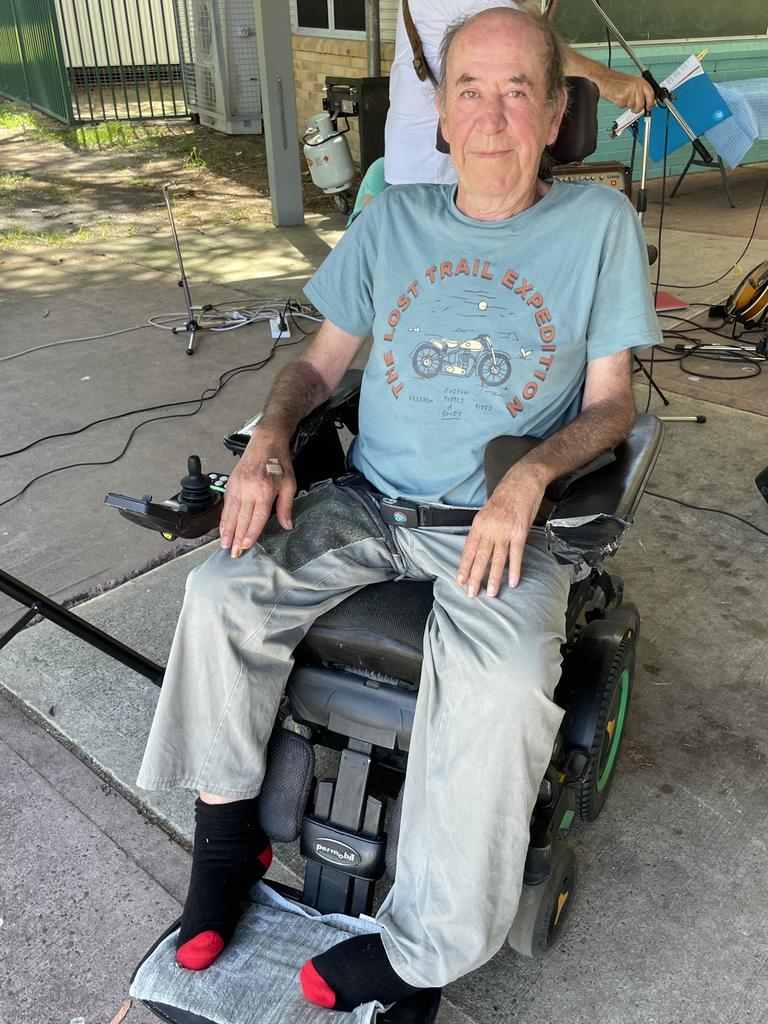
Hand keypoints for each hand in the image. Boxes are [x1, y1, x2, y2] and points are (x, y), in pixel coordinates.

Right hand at [219, 432, 295, 556]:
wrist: (266, 443)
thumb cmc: (279, 463)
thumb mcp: (290, 484)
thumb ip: (286, 507)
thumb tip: (287, 526)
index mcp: (264, 490)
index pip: (257, 517)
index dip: (251, 533)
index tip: (246, 546)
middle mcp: (249, 489)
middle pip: (241, 518)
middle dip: (236, 538)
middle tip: (233, 553)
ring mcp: (238, 486)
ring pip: (230, 513)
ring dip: (226, 531)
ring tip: (224, 545)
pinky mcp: (231, 483)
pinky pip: (226, 505)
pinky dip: (223, 518)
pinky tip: (222, 529)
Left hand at [456, 465, 545, 597]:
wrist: (522, 481)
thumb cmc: (505, 496)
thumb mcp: (487, 512)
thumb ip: (483, 530)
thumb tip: (478, 547)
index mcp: (479, 524)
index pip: (468, 549)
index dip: (464, 566)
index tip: (459, 580)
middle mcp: (489, 529)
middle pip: (480, 557)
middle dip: (475, 577)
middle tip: (471, 593)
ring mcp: (505, 531)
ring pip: (497, 559)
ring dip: (494, 578)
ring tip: (491, 593)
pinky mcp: (520, 532)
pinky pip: (516, 555)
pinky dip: (515, 569)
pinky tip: (513, 582)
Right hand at [600, 69, 654, 112]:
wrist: (605, 80)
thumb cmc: (617, 81)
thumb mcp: (632, 82)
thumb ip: (640, 90)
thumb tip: (646, 101)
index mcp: (640, 81)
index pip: (650, 94)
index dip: (650, 102)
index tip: (649, 107)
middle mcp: (637, 86)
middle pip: (641, 104)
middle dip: (638, 108)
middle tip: (634, 108)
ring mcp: (630, 92)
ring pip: (633, 107)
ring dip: (628, 106)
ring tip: (623, 98)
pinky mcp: (623, 98)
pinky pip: (624, 107)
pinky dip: (621, 105)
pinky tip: (619, 97)